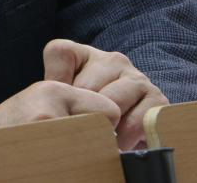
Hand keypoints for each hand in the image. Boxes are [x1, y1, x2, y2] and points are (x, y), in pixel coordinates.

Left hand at [0, 39, 168, 149]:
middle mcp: (113, 60)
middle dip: (79, 115)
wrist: (129, 134)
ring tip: (99, 141)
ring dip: (103, 129)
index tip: (58, 103)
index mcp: (84, 55)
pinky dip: (125, 138)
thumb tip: (40, 115)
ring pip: (111, 104)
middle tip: (79, 132)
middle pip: (85, 87)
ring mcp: (137, 78)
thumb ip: (50, 96)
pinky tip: (119, 144)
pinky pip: (136, 120)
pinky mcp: (157, 100)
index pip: (59, 52)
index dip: (55, 81)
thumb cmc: (87, 118)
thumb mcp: (64, 102)